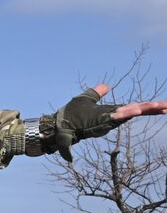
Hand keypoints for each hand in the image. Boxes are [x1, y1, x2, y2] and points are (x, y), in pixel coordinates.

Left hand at [38, 84, 166, 159]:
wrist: (55, 126)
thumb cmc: (70, 116)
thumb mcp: (85, 99)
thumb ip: (96, 92)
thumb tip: (106, 86)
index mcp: (111, 112)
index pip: (134, 108)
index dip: (149, 107)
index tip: (164, 106)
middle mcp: (111, 117)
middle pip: (135, 112)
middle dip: (151, 109)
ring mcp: (105, 121)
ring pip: (126, 115)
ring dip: (140, 110)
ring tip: (157, 106)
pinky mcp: (97, 124)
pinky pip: (113, 119)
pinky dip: (124, 114)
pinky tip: (134, 110)